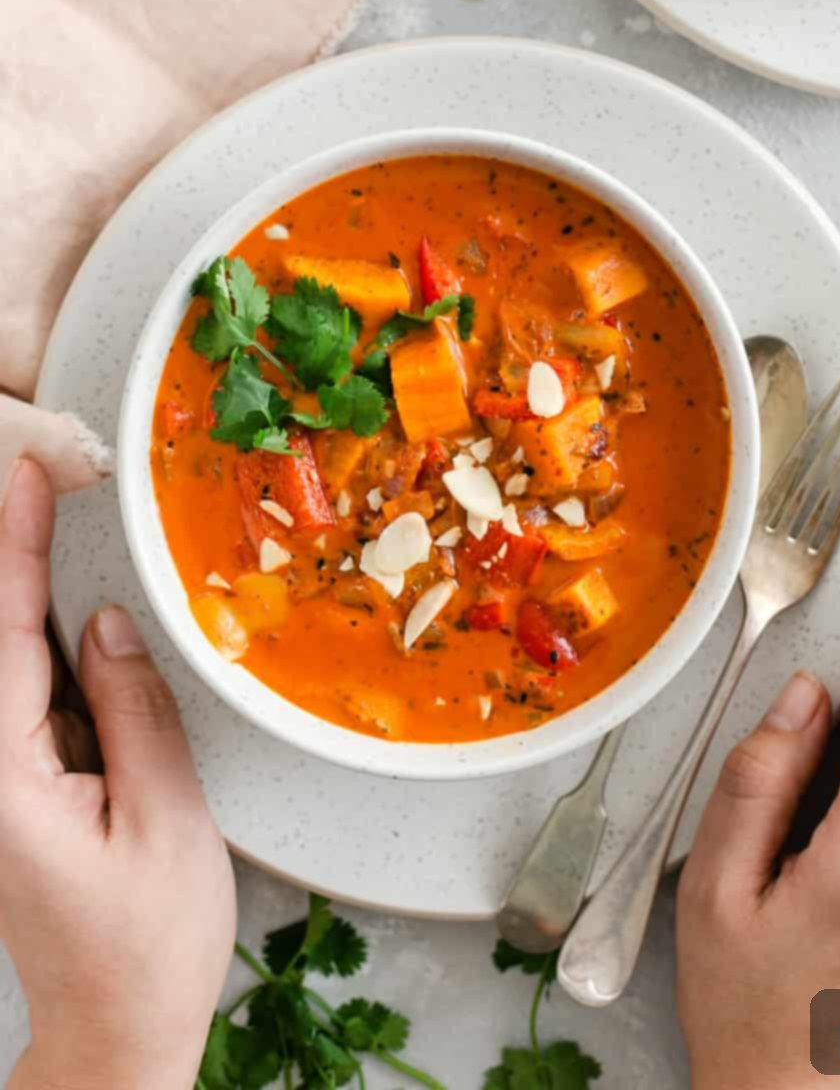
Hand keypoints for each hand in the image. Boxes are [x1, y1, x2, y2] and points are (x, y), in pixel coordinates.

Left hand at [0, 458, 235, 1089]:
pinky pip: (28, 693)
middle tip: (33, 467)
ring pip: (11, 661)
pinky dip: (43, 639)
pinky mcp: (13, 790)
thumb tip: (107, 625)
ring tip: (48, 510)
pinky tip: (67, 605)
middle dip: (12, 549)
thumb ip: (133, 712)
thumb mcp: (165, 822)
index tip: (25, 475)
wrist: (115, 1032)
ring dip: (28, 592)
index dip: (13, 546)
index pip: (4, 637)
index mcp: (5, 782)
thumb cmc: (145, 948)